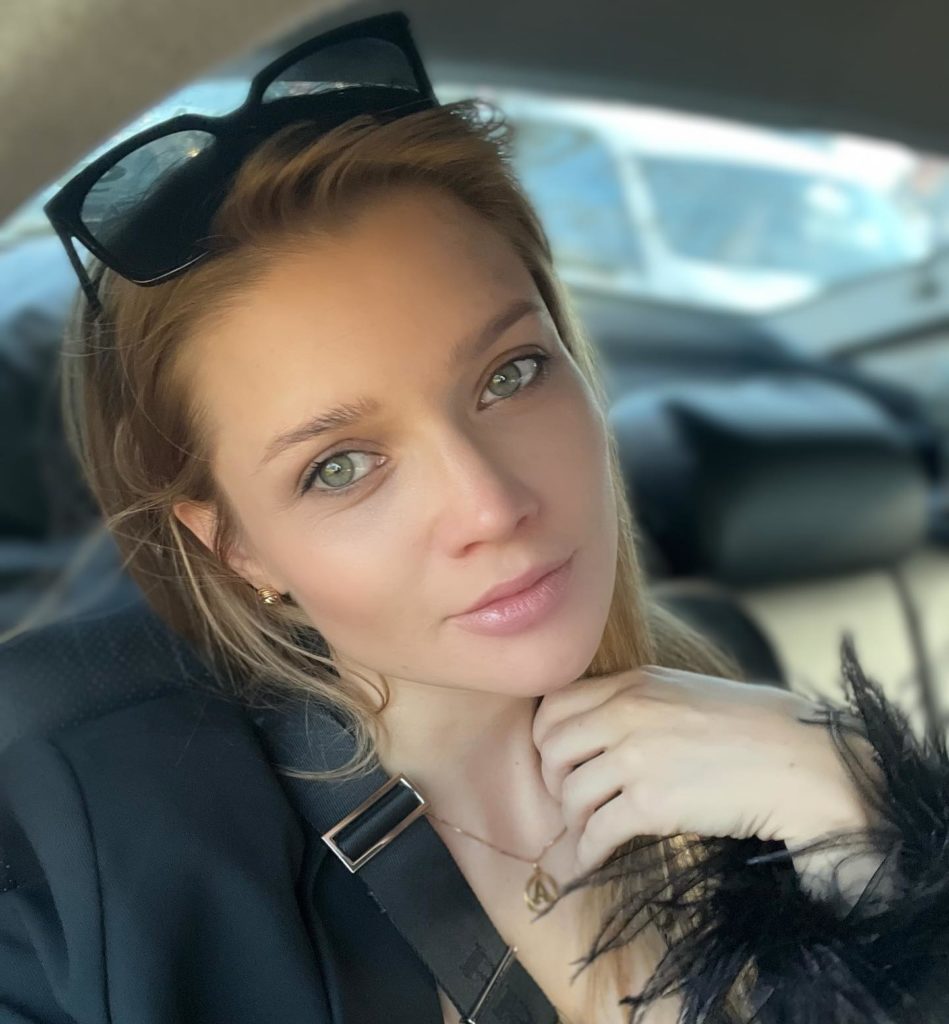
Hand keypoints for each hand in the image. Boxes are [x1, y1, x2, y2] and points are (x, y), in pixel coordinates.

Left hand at [532, 664, 878, 876]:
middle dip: (553, 779)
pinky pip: (595, 833)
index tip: (560, 761)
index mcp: (633, 684)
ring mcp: (635, 757)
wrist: (800, 762)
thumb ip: (638, 702)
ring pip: (570, 793)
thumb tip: (601, 730)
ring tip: (587, 832)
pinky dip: (588, 851)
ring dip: (574, 820)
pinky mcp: (650, 803)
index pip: (555, 705)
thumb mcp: (684, 693)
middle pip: (553, 749)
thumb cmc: (752, 729)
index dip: (548, 738)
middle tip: (569, 799)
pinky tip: (595, 859)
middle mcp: (626, 714)